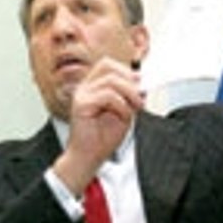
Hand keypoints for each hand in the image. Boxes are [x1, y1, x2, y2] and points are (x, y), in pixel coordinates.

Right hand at [53, 57, 143, 195]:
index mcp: (93, 87)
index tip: (141, 83)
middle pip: (108, 66)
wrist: (90, 157)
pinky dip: (121, 105)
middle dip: (128, 80)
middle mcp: (85, 88)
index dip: (126, 71)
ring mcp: (81, 94)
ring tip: (135, 108)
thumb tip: (141, 84)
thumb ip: (130, 97)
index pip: (108, 65)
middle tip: (139, 96)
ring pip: (111, 80)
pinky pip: (107, 95)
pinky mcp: (81, 104)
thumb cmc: (103, 138)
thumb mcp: (124, 112)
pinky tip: (123, 115)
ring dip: (129, 94)